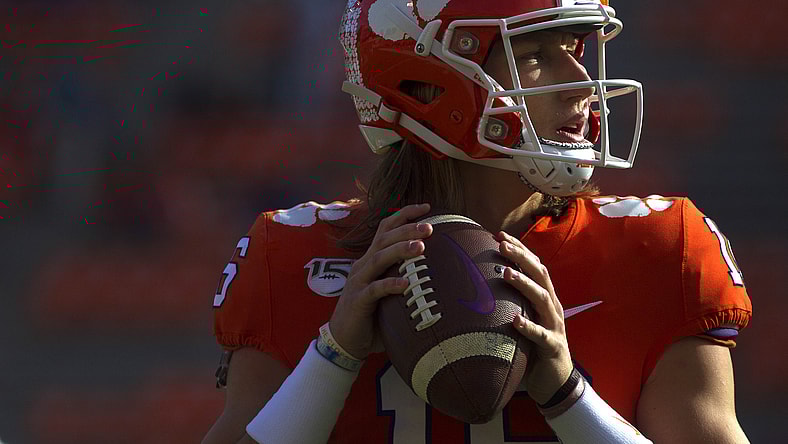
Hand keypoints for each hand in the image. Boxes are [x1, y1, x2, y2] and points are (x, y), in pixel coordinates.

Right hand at [329, 203, 433, 360]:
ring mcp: (359, 282)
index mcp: (372, 259)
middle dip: (407, 229)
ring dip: (400, 251)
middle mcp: (364, 265)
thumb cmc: (374, 315)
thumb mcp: (390, 291)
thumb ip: (406, 277)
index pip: (386, 228)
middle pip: (384, 239)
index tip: (426, 206)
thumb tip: (441, 271)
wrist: (346, 341)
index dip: (404, 214)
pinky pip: (374, 290)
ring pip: (379, 259)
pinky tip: (405, 284)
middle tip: (430, 227)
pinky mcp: (358, 300)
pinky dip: (390, 285)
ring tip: (421, 247)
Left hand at [496, 230, 573, 404]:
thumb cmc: (532, 347)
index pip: (534, 266)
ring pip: (542, 299)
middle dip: (522, 257)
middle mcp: (552, 307)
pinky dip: (529, 327)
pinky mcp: (553, 347)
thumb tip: (475, 287)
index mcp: (544, 298)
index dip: (520, 249)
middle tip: (502, 243)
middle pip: (540, 274)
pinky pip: (541, 335)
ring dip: (524, 284)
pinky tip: (515, 321)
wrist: (555, 381)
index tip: (500, 234)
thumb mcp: (521, 319)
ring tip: (506, 273)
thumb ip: (507, 303)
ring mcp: (554, 326)